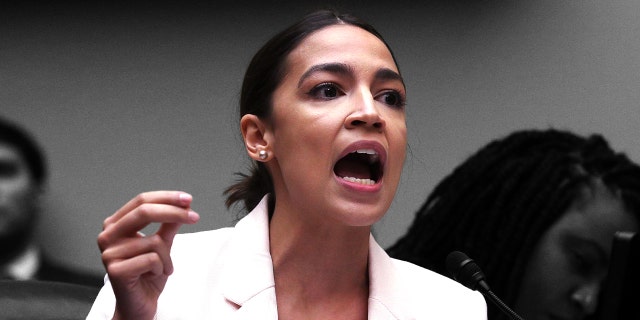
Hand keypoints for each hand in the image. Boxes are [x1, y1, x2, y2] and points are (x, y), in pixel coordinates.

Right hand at [97, 191, 199, 319]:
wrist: (139, 305)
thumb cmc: (148, 274)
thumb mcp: (162, 245)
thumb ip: (168, 225)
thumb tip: (183, 205)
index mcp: (115, 225)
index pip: (141, 201)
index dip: (166, 198)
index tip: (188, 200)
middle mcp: (107, 236)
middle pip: (144, 212)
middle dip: (173, 212)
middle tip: (195, 217)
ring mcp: (109, 253)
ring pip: (154, 242)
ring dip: (167, 257)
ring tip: (162, 269)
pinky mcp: (115, 270)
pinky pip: (152, 260)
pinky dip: (162, 268)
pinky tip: (153, 276)